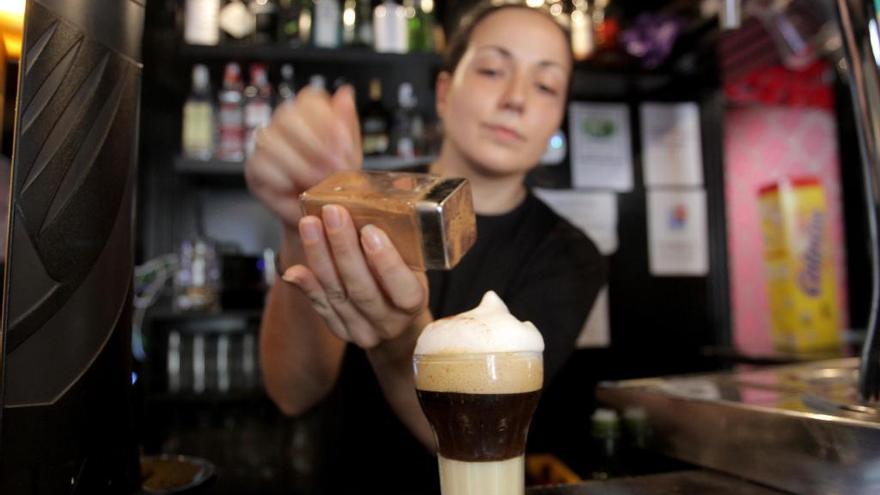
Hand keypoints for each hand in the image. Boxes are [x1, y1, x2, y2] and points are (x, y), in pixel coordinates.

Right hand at [245, 85, 362, 229]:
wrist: (321, 213)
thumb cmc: (334, 180)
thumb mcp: (349, 154)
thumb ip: (347, 124)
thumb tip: (346, 93)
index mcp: (309, 114)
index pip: (310, 99)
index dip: (327, 120)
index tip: (343, 146)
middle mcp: (283, 124)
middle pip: (288, 116)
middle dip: (315, 145)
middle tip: (333, 169)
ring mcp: (266, 144)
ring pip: (272, 140)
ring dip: (300, 164)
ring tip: (318, 182)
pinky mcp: (254, 168)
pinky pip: (262, 165)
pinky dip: (283, 179)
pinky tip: (297, 190)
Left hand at [282, 205, 428, 348]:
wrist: (396, 319)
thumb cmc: (406, 279)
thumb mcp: (415, 262)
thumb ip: (402, 238)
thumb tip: (391, 189)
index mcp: (413, 303)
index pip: (403, 289)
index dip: (387, 262)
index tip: (371, 231)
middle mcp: (389, 322)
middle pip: (363, 290)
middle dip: (344, 250)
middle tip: (333, 214)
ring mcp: (363, 330)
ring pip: (337, 295)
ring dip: (320, 258)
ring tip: (309, 225)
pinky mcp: (340, 330)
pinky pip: (320, 307)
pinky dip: (306, 286)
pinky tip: (293, 268)